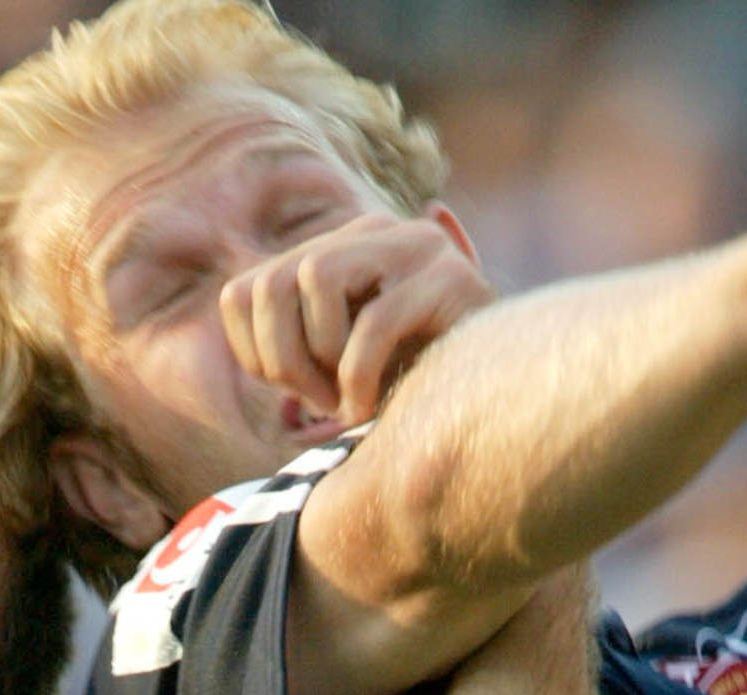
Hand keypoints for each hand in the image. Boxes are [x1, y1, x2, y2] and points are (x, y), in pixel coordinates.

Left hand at [218, 210, 494, 425]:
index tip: (291, 394)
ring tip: (345, 400)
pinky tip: (369, 409)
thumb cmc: (417, 386)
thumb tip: (239, 312)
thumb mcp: (341, 368)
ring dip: (318, 356)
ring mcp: (418, 245)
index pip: (247, 289)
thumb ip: (295, 349)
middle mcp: (375, 233)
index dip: (252, 351)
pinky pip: (374, 324)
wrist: (507, 394)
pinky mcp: (453, 275)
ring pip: (315, 277)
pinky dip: (358, 378)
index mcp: (339, 251)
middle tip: (317, 404)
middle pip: (272, 282)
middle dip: (281, 358)